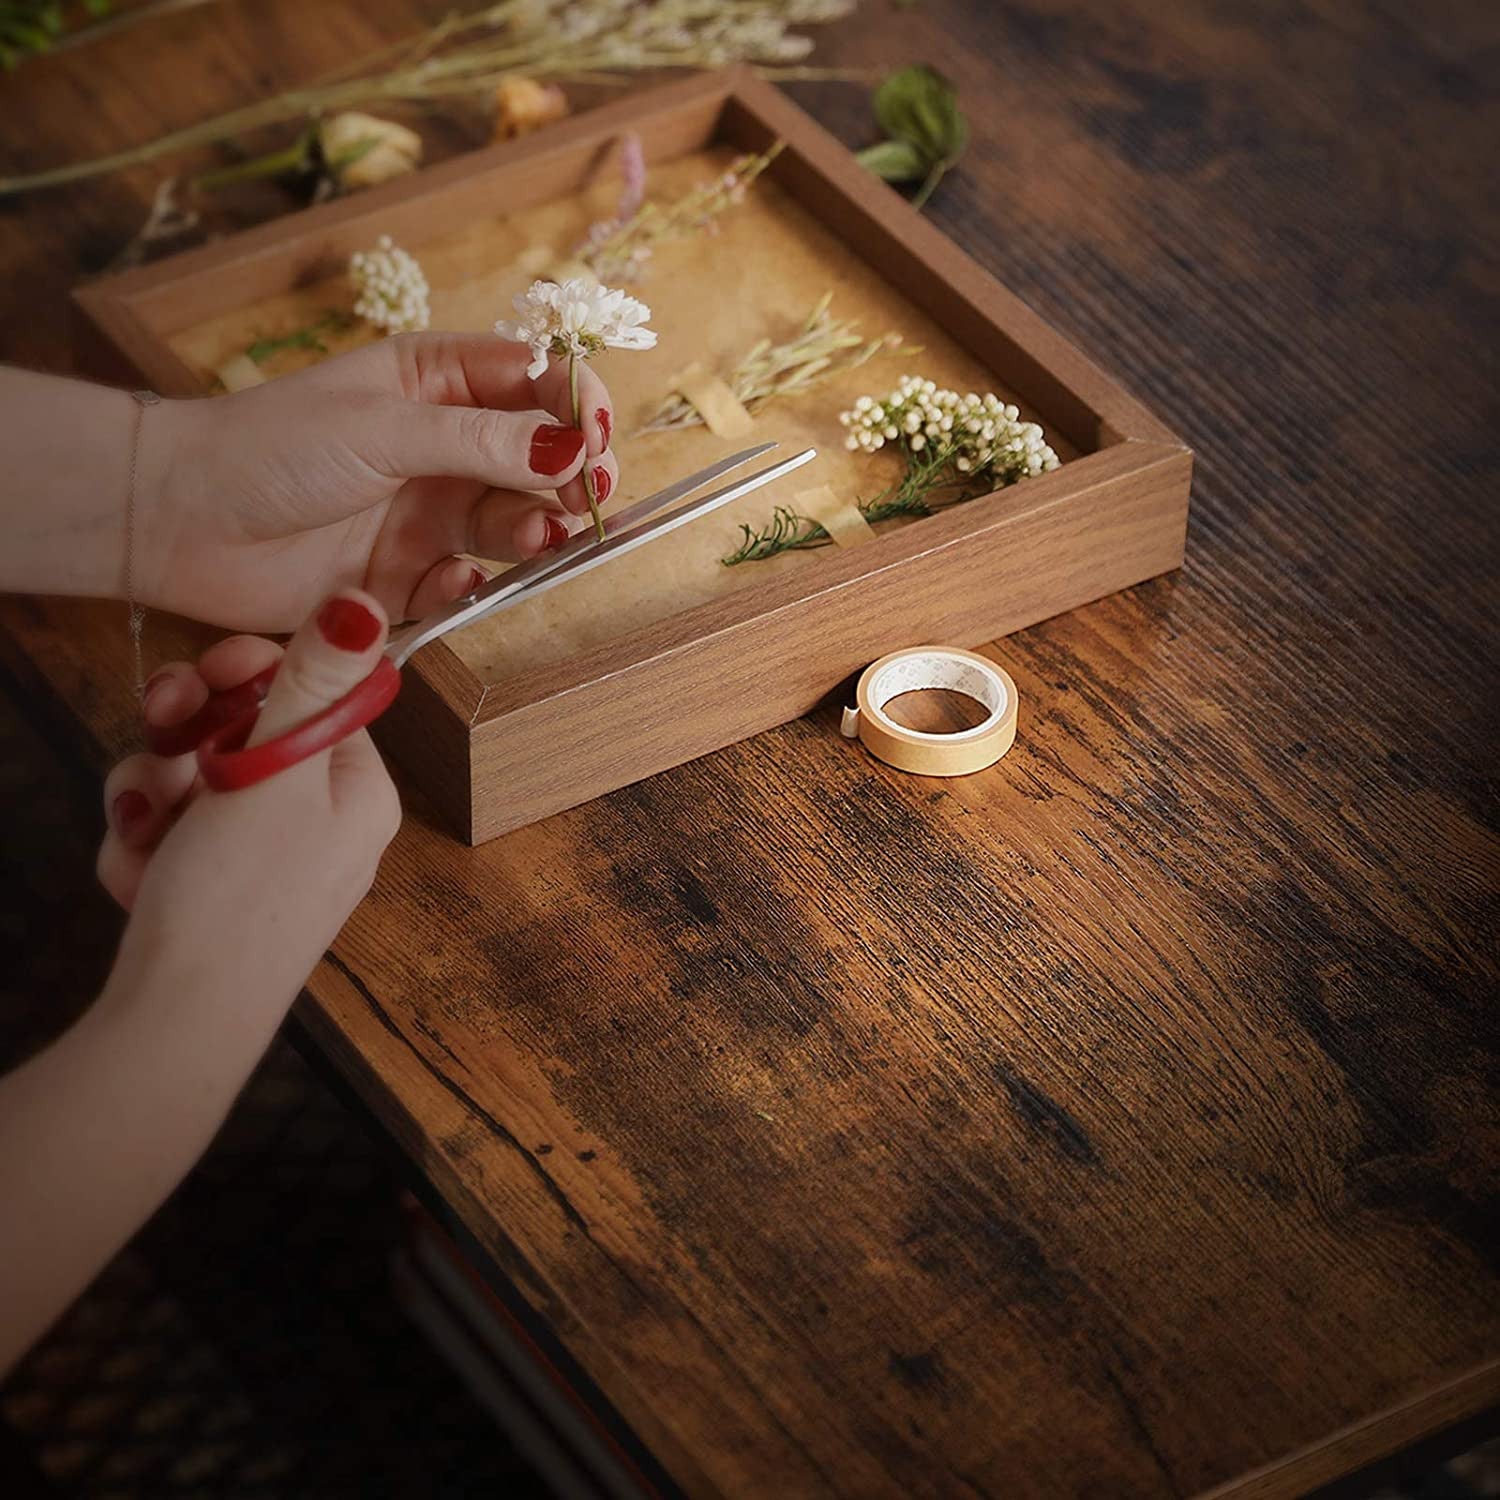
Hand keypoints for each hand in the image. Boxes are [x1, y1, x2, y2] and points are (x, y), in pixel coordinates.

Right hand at [0, 590, 402, 1372]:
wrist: (177, 1022)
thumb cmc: (239, 899)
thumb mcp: (275, 773)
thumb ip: (307, 685)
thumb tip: (361, 604)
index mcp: (358, 790)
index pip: (313, 697)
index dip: (252, 679)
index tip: (208, 674)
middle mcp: (321, 823)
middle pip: (244, 732)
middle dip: (185, 737)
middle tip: (161, 740)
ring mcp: (265, 860)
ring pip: (190, 778)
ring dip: (151, 794)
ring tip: (147, 830)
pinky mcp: (213, 891)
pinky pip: (165, 832)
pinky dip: (142, 846)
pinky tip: (139, 876)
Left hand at [139, 334, 618, 631]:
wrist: (181, 522)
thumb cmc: (271, 448)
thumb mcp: (385, 428)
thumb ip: (482, 442)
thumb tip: (572, 447)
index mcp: (436, 383)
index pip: (533, 381)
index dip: (575, 404)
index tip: (597, 436)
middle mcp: (443, 447)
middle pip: (538, 459)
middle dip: (571, 476)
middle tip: (589, 497)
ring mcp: (427, 513)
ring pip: (512, 523)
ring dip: (533, 530)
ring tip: (534, 536)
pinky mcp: (406, 576)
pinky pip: (466, 583)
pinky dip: (472, 585)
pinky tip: (454, 580)